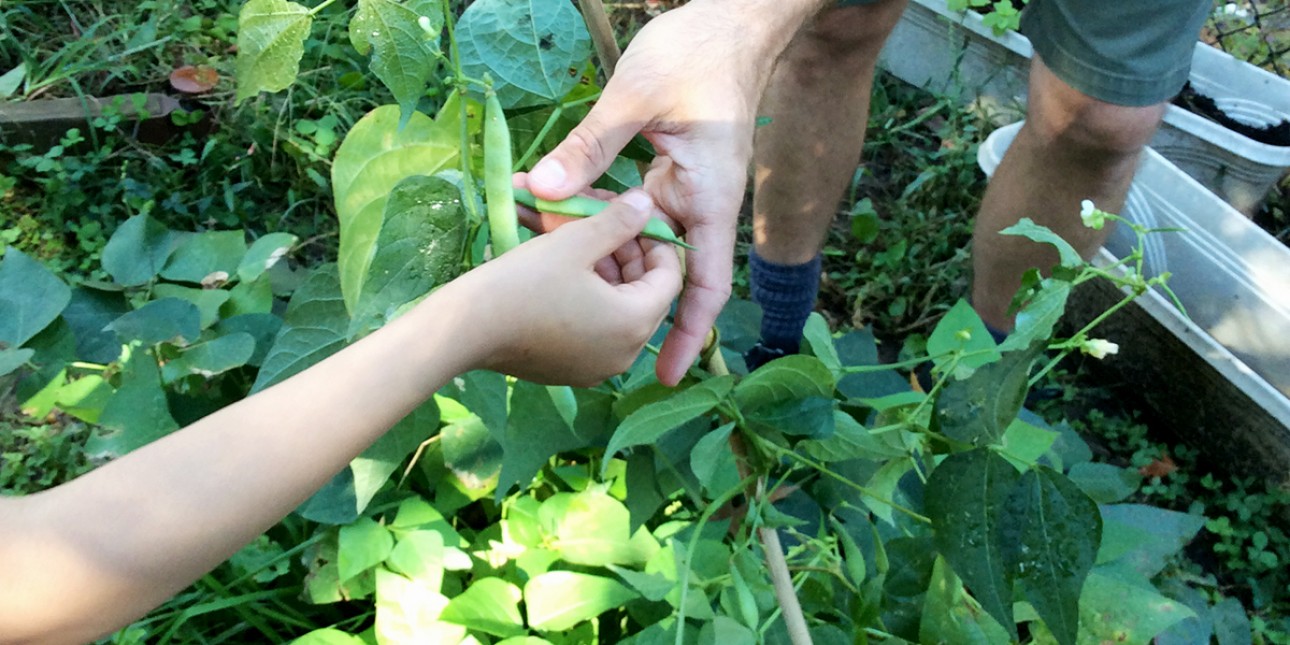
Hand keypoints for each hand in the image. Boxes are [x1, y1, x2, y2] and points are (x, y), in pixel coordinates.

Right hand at [452, 190, 682, 386]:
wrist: (463, 330)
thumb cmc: (524, 281)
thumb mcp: (575, 241)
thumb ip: (619, 221)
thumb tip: (646, 202)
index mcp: (635, 323)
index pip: (670, 276)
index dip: (654, 240)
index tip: (632, 215)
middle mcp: (624, 355)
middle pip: (644, 293)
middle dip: (626, 253)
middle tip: (601, 221)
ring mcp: (596, 368)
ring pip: (617, 309)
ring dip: (604, 271)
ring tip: (577, 239)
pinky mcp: (569, 372)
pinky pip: (593, 329)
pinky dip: (587, 297)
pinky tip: (563, 270)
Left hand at [523, 2, 780, 385]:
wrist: (729, 21)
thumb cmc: (697, 54)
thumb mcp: (637, 97)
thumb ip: (591, 147)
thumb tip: (541, 191)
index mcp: (710, 198)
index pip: (706, 284)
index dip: (688, 334)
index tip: (666, 374)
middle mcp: (700, 204)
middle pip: (664, 271)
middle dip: (620, 294)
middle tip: (564, 307)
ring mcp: (683, 190)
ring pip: (640, 240)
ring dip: (599, 251)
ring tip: (545, 254)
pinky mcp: (665, 173)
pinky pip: (631, 210)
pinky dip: (598, 216)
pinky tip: (557, 212)